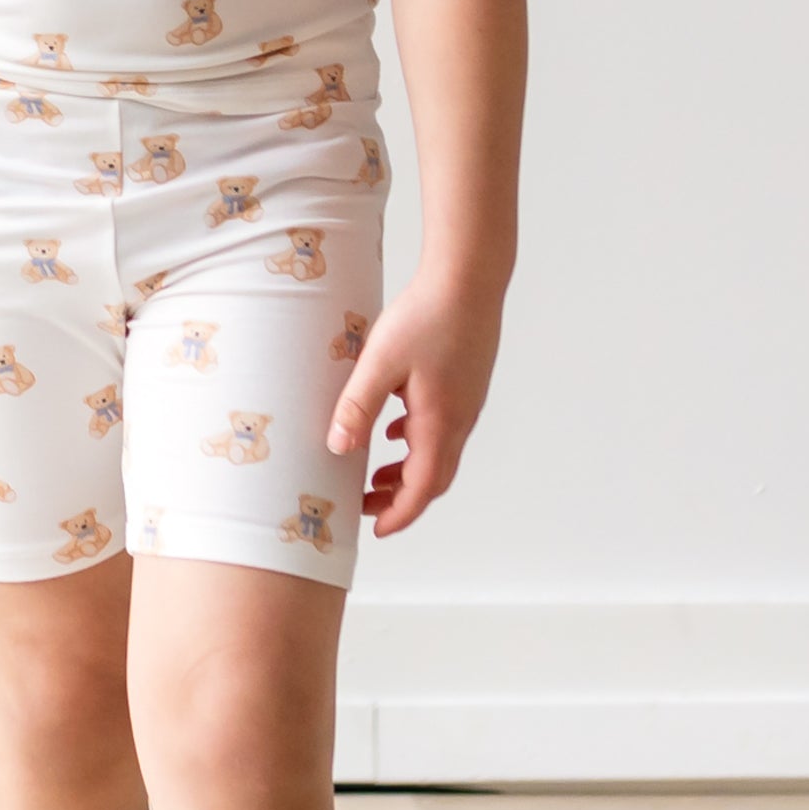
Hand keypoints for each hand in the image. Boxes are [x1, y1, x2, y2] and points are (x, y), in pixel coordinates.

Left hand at [325, 270, 502, 537]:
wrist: (470, 279)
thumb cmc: (426, 317)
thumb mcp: (380, 363)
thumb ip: (357, 407)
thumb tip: (338, 449)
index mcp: (439, 423)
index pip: (422, 488)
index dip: (399, 514)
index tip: (376, 530)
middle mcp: (460, 420)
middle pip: (434, 478)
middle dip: (401, 499)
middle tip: (368, 506)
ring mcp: (468, 403)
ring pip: (439, 453)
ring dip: (410, 472)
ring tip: (377, 476)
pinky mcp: (467, 385)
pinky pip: (444, 429)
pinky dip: (418, 443)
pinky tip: (396, 429)